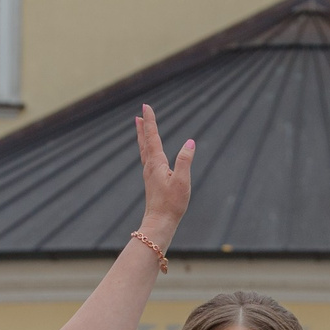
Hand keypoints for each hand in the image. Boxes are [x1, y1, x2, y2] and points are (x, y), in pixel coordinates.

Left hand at [134, 104, 193, 243]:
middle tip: (139, 115)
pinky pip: (147, 160)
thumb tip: (190, 142)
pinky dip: (146, 150)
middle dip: (143, 127)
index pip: (152, 136)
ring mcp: (149, 175)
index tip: (146, 106)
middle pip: (144, 142)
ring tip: (140, 128)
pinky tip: (149, 154)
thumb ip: (185, 161)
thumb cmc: (172, 204)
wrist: (159, 223)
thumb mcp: (182, 181)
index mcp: (156, 163)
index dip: (150, 121)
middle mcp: (150, 167)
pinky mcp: (152, 183)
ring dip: (142, 138)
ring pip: (144, 151)